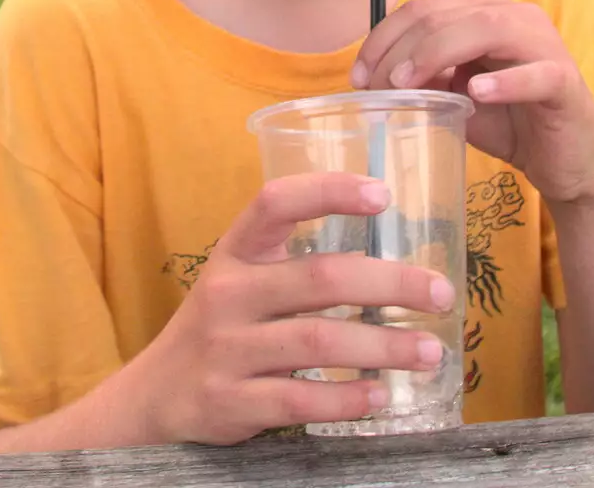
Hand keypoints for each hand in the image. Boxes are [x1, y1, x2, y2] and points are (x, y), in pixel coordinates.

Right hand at [124, 172, 456, 445]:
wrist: (153, 397)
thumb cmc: (220, 328)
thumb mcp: (241, 280)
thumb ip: (297, 265)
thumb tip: (393, 262)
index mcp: (235, 252)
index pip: (275, 202)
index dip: (328, 191)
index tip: (382, 194)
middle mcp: (228, 293)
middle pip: (320, 277)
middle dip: (390, 283)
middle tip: (440, 294)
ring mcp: (227, 349)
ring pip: (319, 340)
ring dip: (383, 346)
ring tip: (429, 352)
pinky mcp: (231, 402)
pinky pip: (299, 398)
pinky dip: (347, 398)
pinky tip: (380, 396)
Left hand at [351, 0, 593, 206]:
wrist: (568, 162)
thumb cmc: (510, 122)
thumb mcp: (456, 97)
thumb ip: (424, 78)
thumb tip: (375, 76)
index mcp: (483, 13)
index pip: (422, 10)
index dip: (382, 38)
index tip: (356, 77)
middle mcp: (513, 16)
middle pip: (443, 16)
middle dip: (399, 51)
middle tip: (374, 90)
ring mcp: (542, 44)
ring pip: (484, 29)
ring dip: (437, 54)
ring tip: (406, 84)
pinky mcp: (564, 81)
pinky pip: (535, 73)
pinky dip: (505, 81)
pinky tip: (478, 93)